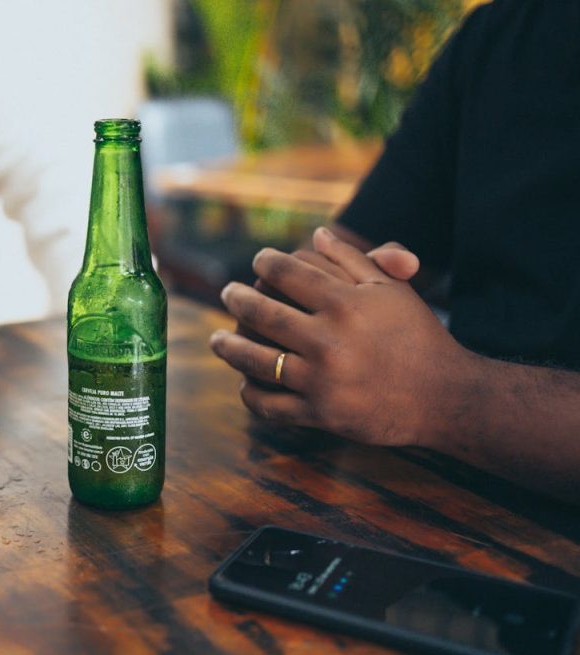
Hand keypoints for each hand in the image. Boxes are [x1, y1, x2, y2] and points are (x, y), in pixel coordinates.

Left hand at [211, 227, 472, 445]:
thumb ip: (353, 258)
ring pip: (254, 360)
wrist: (445, 396)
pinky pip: (268, 404)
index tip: (258, 260)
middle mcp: (328, 340)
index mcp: (345, 304)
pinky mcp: (318, 414)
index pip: (287, 272)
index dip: (266, 262)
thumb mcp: (391, 291)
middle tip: (227, 292)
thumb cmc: (416, 335)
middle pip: (261, 312)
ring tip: (216, 339)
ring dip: (227, 347)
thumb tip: (316, 233)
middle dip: (236, 298)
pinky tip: (244, 381)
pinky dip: (250, 393)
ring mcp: (319, 380)